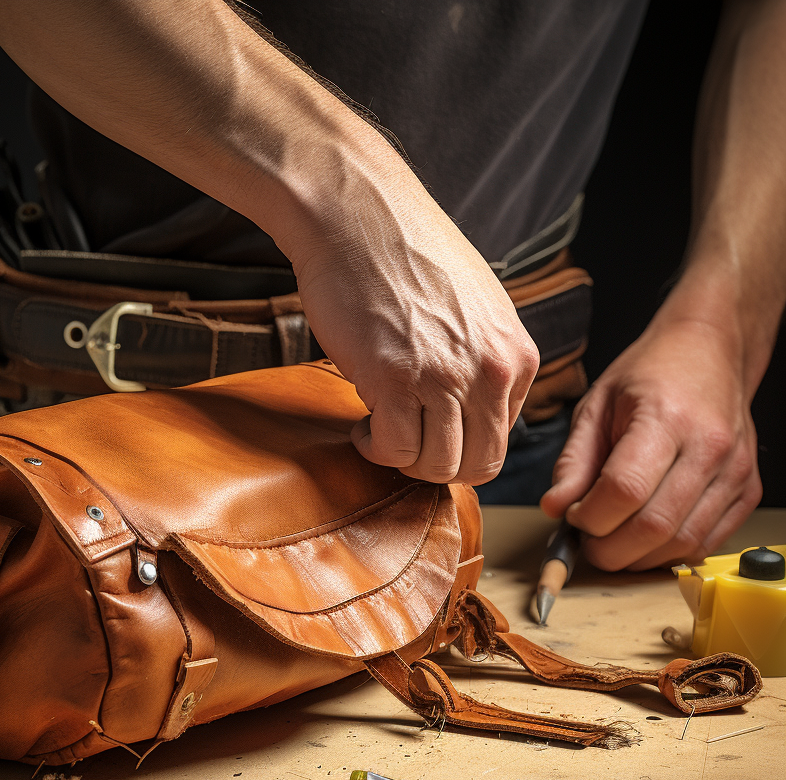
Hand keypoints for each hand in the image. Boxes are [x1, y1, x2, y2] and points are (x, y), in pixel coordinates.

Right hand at [291, 191, 539, 483]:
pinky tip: (363, 423)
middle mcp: (490, 371)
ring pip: (436, 466)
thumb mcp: (478, 308)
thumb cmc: (408, 257)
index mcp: (517, 356)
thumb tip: (473, 412)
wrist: (359, 217)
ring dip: (403, 458)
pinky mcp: (396, 380)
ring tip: (382, 429)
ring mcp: (445, 377)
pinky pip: (394, 450)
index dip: (460, 447)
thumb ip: (486, 360)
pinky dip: (375, 448)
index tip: (429, 431)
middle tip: (405, 443)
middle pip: (476, 465)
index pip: (501, 441)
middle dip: (436, 466)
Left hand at [540, 316, 761, 570]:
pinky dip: (667, 553)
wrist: (708, 353)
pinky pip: (706, 543)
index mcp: (665, 418)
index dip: (589, 517)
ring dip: (637, 557)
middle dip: (609, 548)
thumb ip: (573, 461)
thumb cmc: (650, 375)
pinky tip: (644, 538)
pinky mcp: (747, 490)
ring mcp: (734, 471)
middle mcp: (708, 447)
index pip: (624, 490)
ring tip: (612, 538)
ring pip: (682, 543)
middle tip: (587, 540)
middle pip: (654, 526)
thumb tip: (555, 508)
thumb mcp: (595, 407)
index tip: (572, 516)